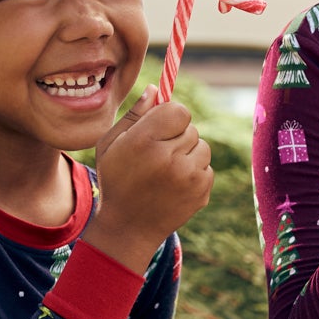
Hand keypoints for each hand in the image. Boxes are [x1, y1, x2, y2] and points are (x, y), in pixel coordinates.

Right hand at [82, 88, 212, 273]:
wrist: (128, 229)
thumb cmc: (116, 181)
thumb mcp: (111, 145)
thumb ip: (134, 115)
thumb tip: (155, 89)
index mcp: (145, 141)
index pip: (179, 110)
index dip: (170, 117)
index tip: (160, 128)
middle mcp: (169, 158)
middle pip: (191, 128)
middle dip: (177, 136)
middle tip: (158, 155)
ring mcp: (189, 177)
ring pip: (203, 147)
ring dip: (189, 154)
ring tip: (167, 171)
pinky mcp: (201, 192)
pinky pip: (207, 168)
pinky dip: (195, 173)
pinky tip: (175, 185)